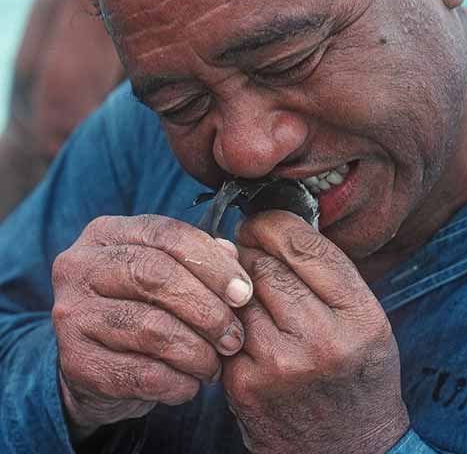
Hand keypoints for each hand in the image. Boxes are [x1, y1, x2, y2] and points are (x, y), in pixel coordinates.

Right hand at [51, 214, 252, 440]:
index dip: (211, 263)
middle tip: (235, 335)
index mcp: (105, 233)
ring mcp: (72, 314)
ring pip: (150, 327)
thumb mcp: (162, 272)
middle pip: (155, 276)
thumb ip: (196, 258)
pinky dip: (176, 381)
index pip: (165, 234)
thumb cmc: (137, 307)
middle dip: (207, 308)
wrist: (91, 366)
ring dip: (196, 350)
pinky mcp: (75, 362)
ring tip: (216, 363)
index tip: (244, 292)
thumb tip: (233, 256)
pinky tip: (190, 384)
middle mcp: (79, 267)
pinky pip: (140, 373)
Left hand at [223, 212, 408, 453]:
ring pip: (238, 294)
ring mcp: (280, 365)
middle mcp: (322, 341)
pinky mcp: (245, 385)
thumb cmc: (358, 377)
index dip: (275, 223)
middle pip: (264, 266)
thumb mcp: (367, 320)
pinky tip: (243, 323)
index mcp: (360, 318)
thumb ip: (327, 274)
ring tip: (247, 286)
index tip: (264, 221)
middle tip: (249, 249)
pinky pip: (224, 328)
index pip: (306, 246)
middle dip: (251, 250)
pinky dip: (228, 318)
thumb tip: (268, 226)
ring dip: (235, 283)